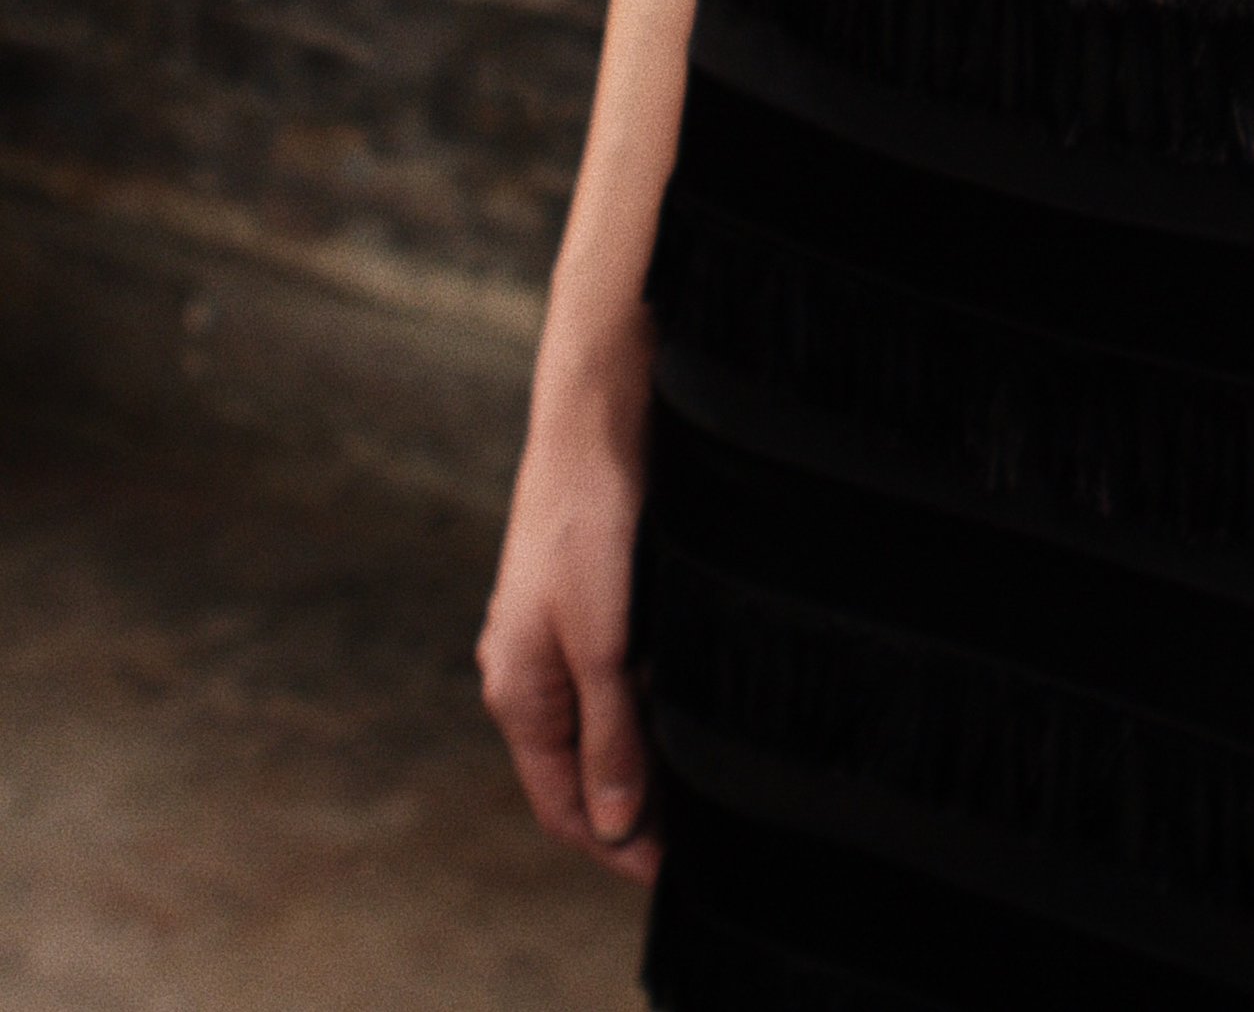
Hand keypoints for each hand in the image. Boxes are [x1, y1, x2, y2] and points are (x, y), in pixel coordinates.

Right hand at [476, 347, 659, 885]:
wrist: (597, 411)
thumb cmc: (588, 518)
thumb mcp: (602, 639)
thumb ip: (609, 732)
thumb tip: (618, 825)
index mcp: (518, 691)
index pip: (562, 805)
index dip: (615, 848)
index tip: (675, 873)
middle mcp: (530, 670)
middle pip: (579, 773)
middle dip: (631, 814)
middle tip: (700, 839)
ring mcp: (557, 635)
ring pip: (600, 727)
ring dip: (642, 764)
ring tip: (704, 788)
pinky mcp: (589, 599)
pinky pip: (614, 682)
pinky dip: (648, 712)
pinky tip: (690, 711)